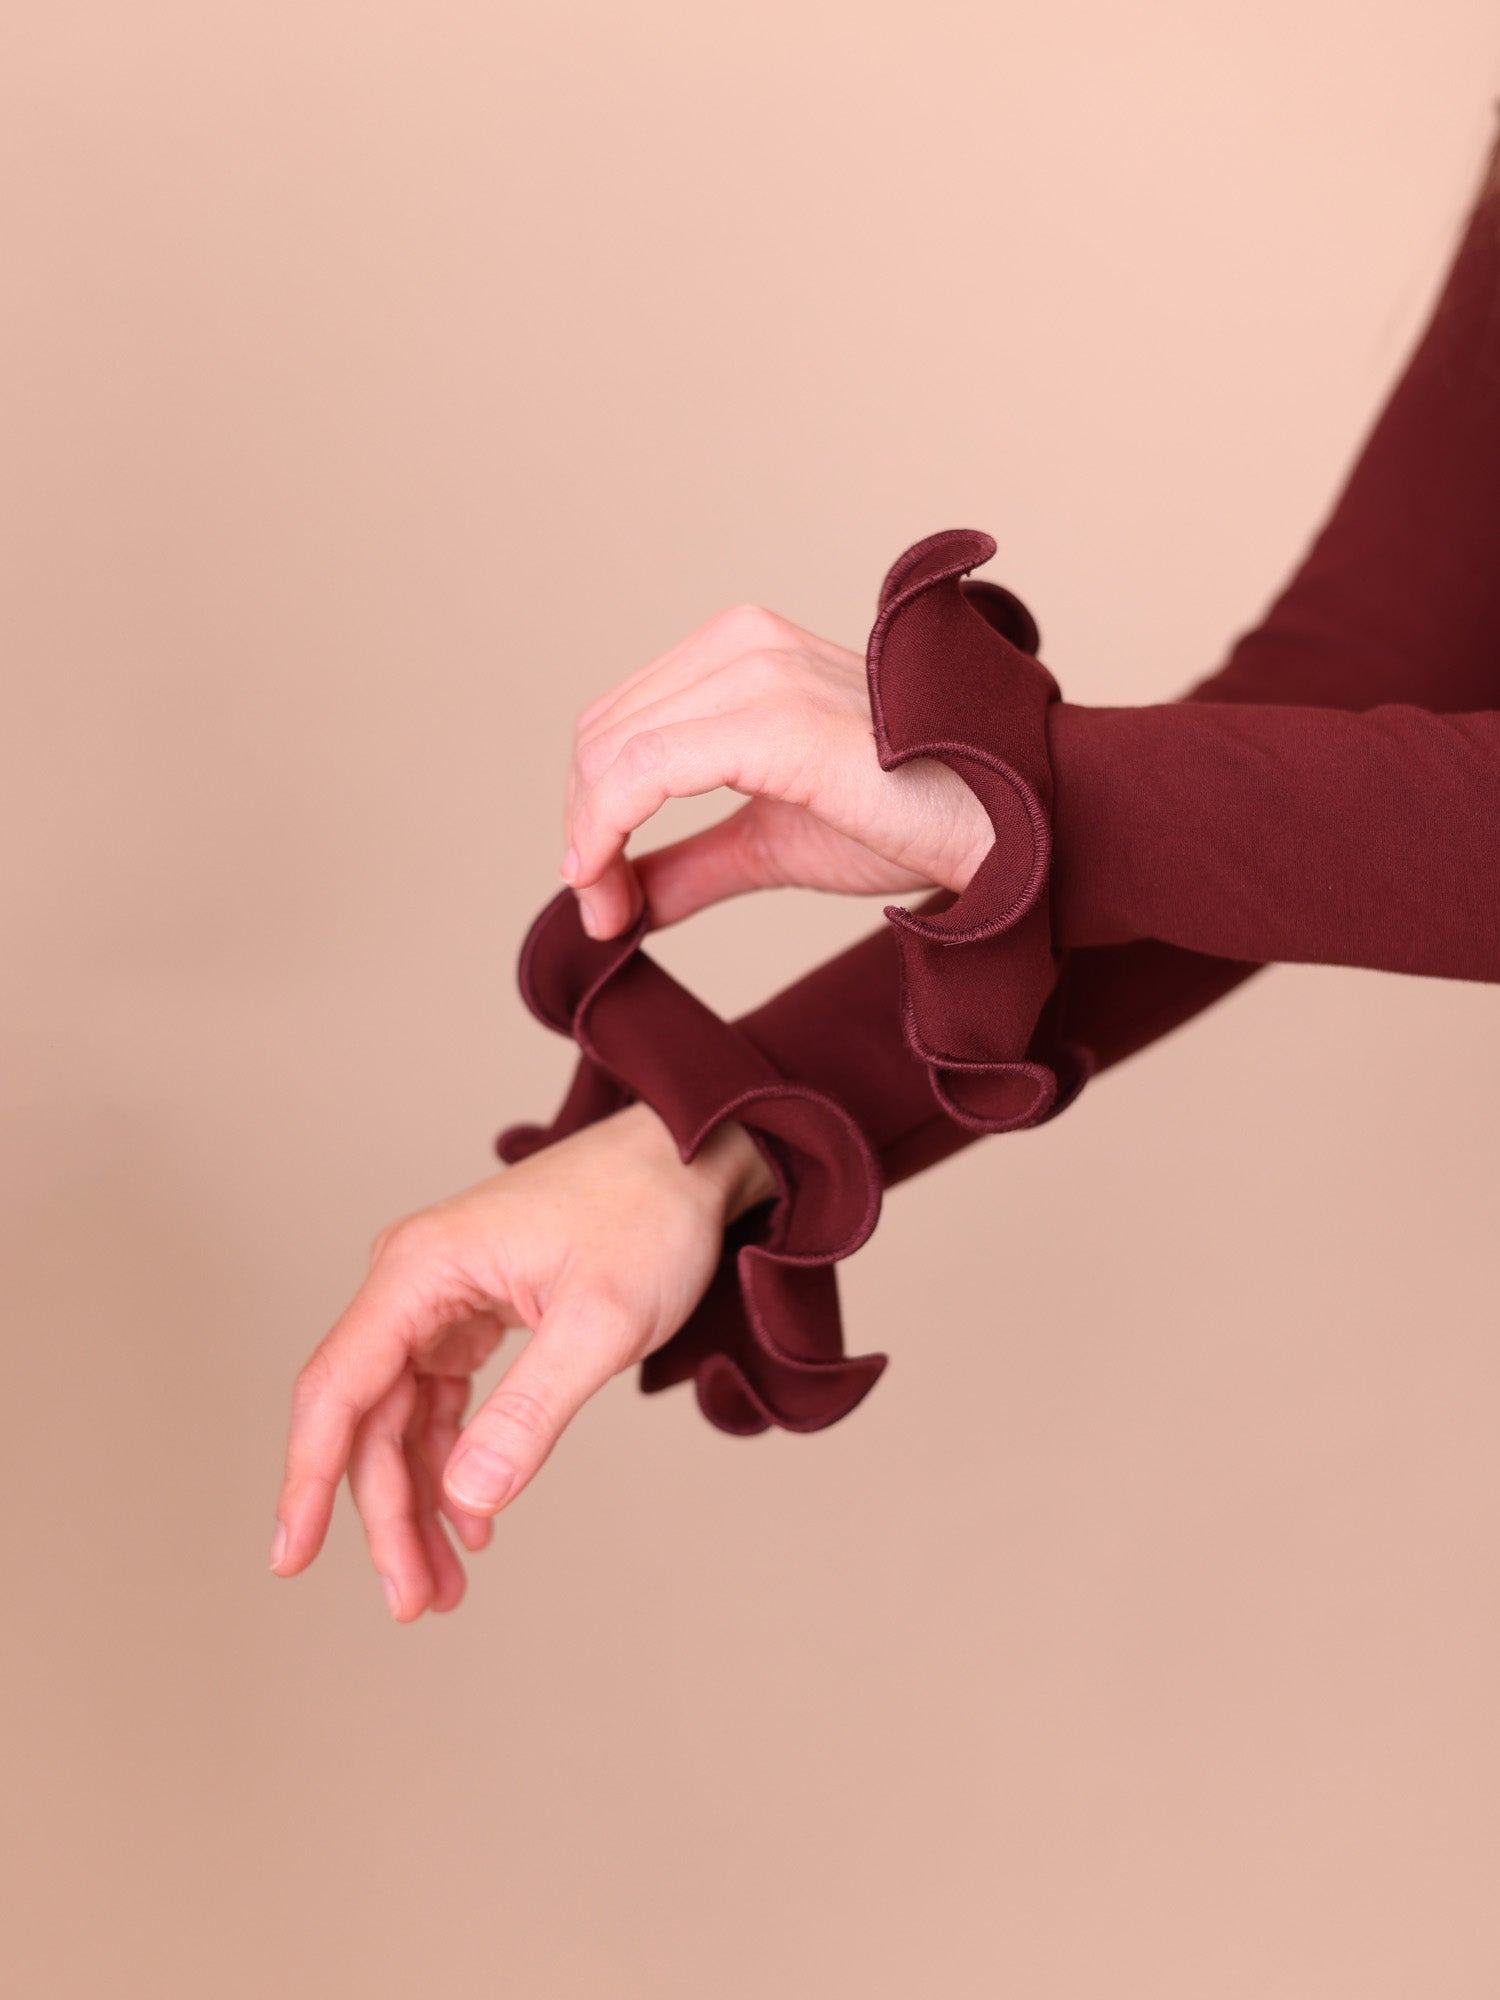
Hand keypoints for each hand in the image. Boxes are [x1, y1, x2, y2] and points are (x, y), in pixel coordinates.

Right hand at [269, 1102, 774, 1620]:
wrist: (688, 1160)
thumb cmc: (649, 1218)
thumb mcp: (601, 1322)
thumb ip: (531, 1411)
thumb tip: (465, 1497)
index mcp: (420, 1269)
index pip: (338, 1388)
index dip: (307, 1481)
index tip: (291, 1559)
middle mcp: (412, 1281)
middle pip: (368, 1418)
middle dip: (385, 1515)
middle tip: (415, 1600)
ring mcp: (439, 1298)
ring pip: (400, 1419)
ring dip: (416, 1501)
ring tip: (445, 1584)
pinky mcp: (471, 1314)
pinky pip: (438, 1402)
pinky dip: (453, 1463)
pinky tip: (473, 1519)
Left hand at [560, 604, 993, 939]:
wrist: (1006, 825)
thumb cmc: (913, 821)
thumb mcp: (774, 844)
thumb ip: (695, 863)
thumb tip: (621, 902)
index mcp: (744, 653)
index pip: (621, 723)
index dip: (591, 811)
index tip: (600, 895)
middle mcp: (744, 644)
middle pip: (602, 735)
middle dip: (585, 830)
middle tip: (602, 914)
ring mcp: (758, 672)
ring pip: (610, 753)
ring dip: (589, 842)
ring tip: (612, 914)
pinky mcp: (769, 720)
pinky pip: (642, 773)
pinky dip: (605, 834)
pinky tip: (612, 890)